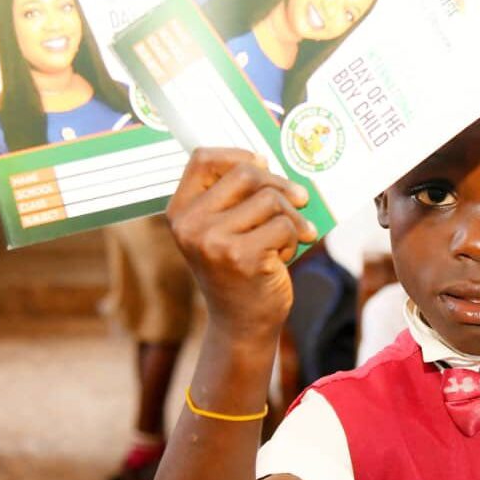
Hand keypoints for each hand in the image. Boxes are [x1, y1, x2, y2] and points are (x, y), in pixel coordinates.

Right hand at [168, 148, 316, 348]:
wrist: (242, 324)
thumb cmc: (239, 269)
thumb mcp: (224, 228)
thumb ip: (235, 196)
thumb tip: (266, 159)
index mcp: (180, 211)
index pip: (203, 158)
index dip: (239, 155)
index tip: (264, 164)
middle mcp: (190, 224)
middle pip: (245, 173)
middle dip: (280, 185)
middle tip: (299, 200)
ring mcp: (213, 241)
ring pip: (270, 200)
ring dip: (291, 217)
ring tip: (289, 237)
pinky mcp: (241, 258)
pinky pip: (283, 226)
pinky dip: (292, 240)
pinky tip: (282, 258)